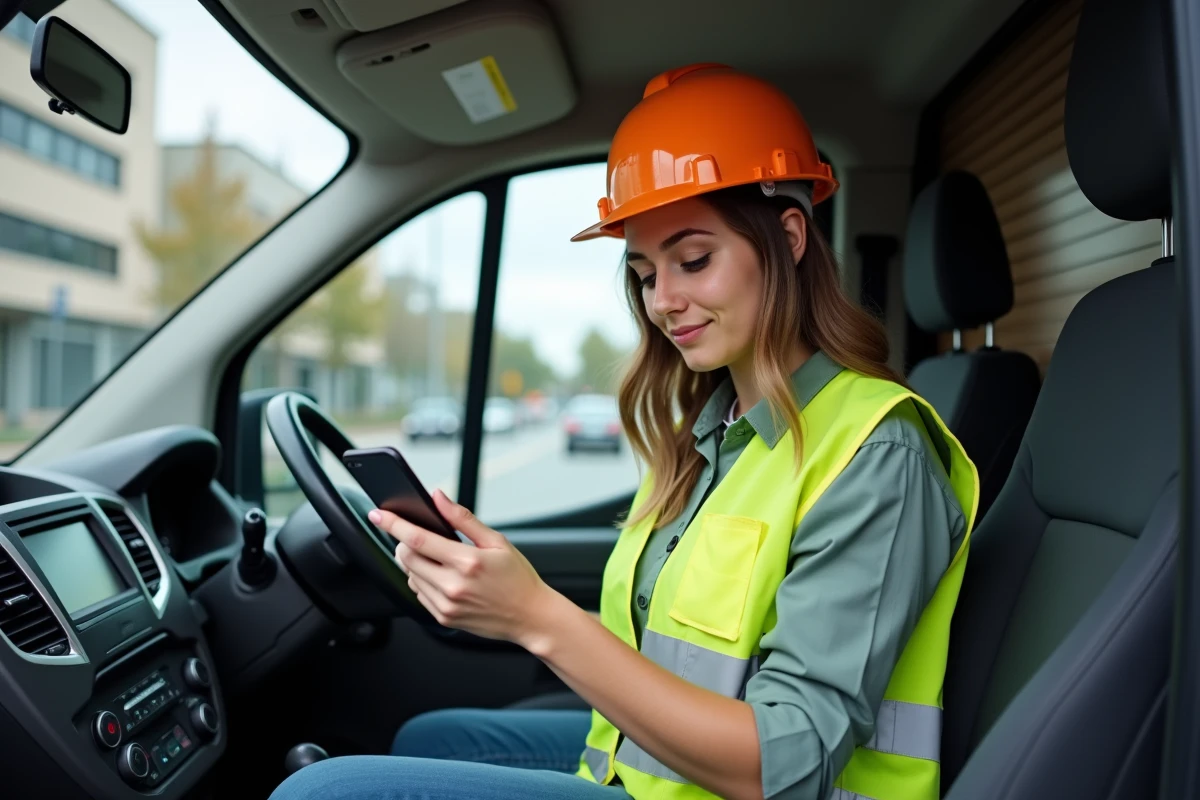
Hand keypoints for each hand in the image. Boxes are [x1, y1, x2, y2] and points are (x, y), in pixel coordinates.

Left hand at [369, 490, 554, 643]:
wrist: (530, 616)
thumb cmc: (518, 578)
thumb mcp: (497, 541)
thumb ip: (463, 518)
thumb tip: (438, 498)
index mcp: (467, 562)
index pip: (418, 538)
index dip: (394, 524)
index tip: (379, 515)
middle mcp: (453, 586)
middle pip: (407, 557)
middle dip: (403, 542)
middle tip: (416, 536)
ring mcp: (446, 605)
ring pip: (410, 576)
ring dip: (413, 562)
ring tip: (438, 559)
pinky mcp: (444, 618)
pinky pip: (418, 594)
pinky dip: (422, 581)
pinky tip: (442, 577)